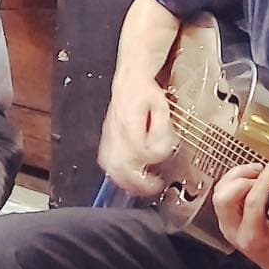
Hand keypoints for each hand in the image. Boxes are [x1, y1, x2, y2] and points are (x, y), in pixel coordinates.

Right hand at [97, 75, 177, 197]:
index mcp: (129, 121)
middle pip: (120, 166)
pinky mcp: (106, 139)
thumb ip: (162, 131)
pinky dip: (116, 175)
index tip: (162, 168)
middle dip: (138, 182)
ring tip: (142, 186)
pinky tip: (128, 178)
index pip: (139, 150)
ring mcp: (108, 136)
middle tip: (153, 186)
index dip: (152, 160)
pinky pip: (105, 163)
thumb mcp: (163, 108)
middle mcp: (115, 131)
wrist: (129, 82)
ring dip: (126, 182)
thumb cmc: (146, 93)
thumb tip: (159, 152)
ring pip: (110, 167)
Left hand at [211, 160, 268, 268]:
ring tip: (256, 171)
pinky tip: (249, 178)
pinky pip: (223, 194)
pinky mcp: (227, 220)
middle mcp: (234, 232)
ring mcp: (227, 226)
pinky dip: (234, 181)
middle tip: (261, 171)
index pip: (252, 202)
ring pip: (219, 193)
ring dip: (235, 177)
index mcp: (253, 238)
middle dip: (241, 178)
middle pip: (223, 198)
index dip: (264, 181)